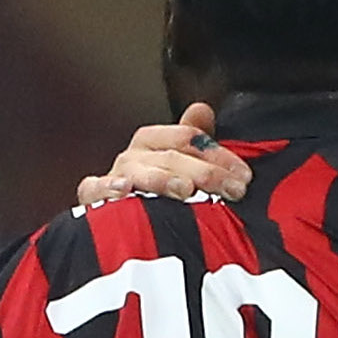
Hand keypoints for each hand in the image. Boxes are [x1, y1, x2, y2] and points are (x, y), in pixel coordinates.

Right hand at [73, 101, 252, 205]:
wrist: (124, 230)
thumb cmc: (159, 195)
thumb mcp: (182, 167)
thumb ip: (195, 140)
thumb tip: (203, 107)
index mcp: (154, 142)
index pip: (189, 138)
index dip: (219, 154)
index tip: (244, 176)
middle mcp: (134, 155)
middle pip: (171, 156)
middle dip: (205, 172)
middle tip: (232, 191)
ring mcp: (115, 176)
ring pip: (140, 172)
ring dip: (164, 179)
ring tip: (186, 190)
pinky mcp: (93, 198)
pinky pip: (94, 188)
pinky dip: (107, 187)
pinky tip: (124, 190)